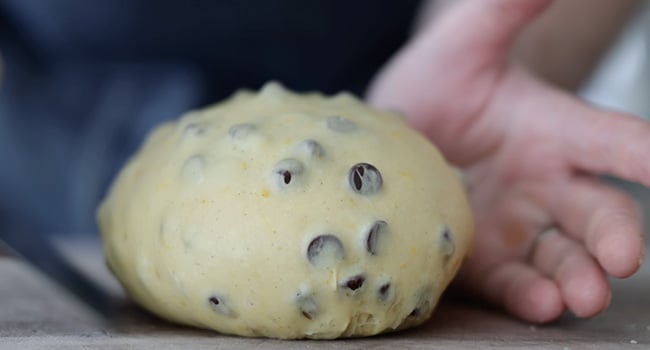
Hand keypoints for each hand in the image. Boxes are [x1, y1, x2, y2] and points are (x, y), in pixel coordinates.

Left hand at [367, 0, 644, 322]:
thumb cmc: (438, 84)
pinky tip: (538, 303)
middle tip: (624, 256)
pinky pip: (509, 281)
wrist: (395, 130)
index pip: (618, 143)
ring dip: (576, 277)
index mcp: (556, 131)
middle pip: (597, 212)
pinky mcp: (481, 258)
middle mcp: (545, 184)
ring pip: (560, 257)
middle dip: (615, 235)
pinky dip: (526, 294)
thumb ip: (505, 11)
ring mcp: (514, 226)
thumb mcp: (466, 45)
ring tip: (579, 294)